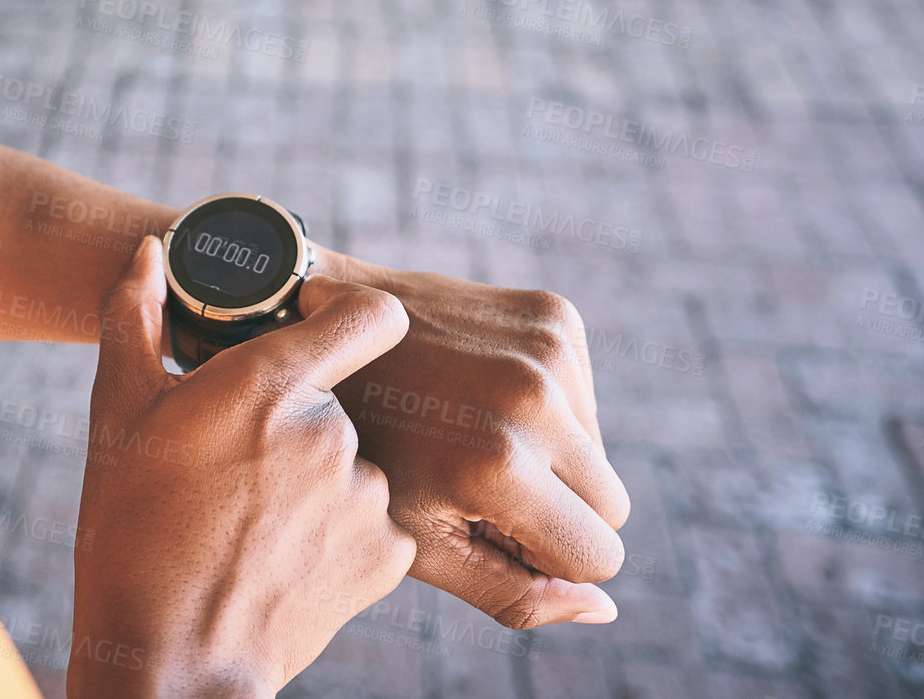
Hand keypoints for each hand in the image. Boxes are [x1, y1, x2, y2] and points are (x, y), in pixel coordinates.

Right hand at [68, 238, 416, 698]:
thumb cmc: (129, 527)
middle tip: (235, 466)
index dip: (349, 313)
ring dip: (317, 479)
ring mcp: (366, 497)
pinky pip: (373, 520)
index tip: (318, 327)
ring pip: (354, 462)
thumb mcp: (117, 413)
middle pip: (339, 400)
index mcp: (270, 383)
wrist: (167, 654)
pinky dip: (337, 532)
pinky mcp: (388, 555)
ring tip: (251, 520)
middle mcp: (333, 433)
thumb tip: (147, 252)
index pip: (370, 314)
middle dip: (296, 422)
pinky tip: (281, 556)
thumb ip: (134, 317)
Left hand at [317, 253, 629, 628]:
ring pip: (600, 451)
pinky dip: (548, 408)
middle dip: (556, 510)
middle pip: (610, 505)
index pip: (596, 556)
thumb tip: (603, 609)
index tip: (487, 527)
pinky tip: (478, 393)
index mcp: (499, 463)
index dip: (545, 557)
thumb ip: (511, 592)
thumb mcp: (415, 536)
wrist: (312, 327)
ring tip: (469, 431)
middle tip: (476, 482)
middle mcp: (535, 398)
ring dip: (552, 456)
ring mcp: (548, 347)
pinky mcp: (552, 313)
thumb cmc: (360, 446)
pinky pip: (586, 397)